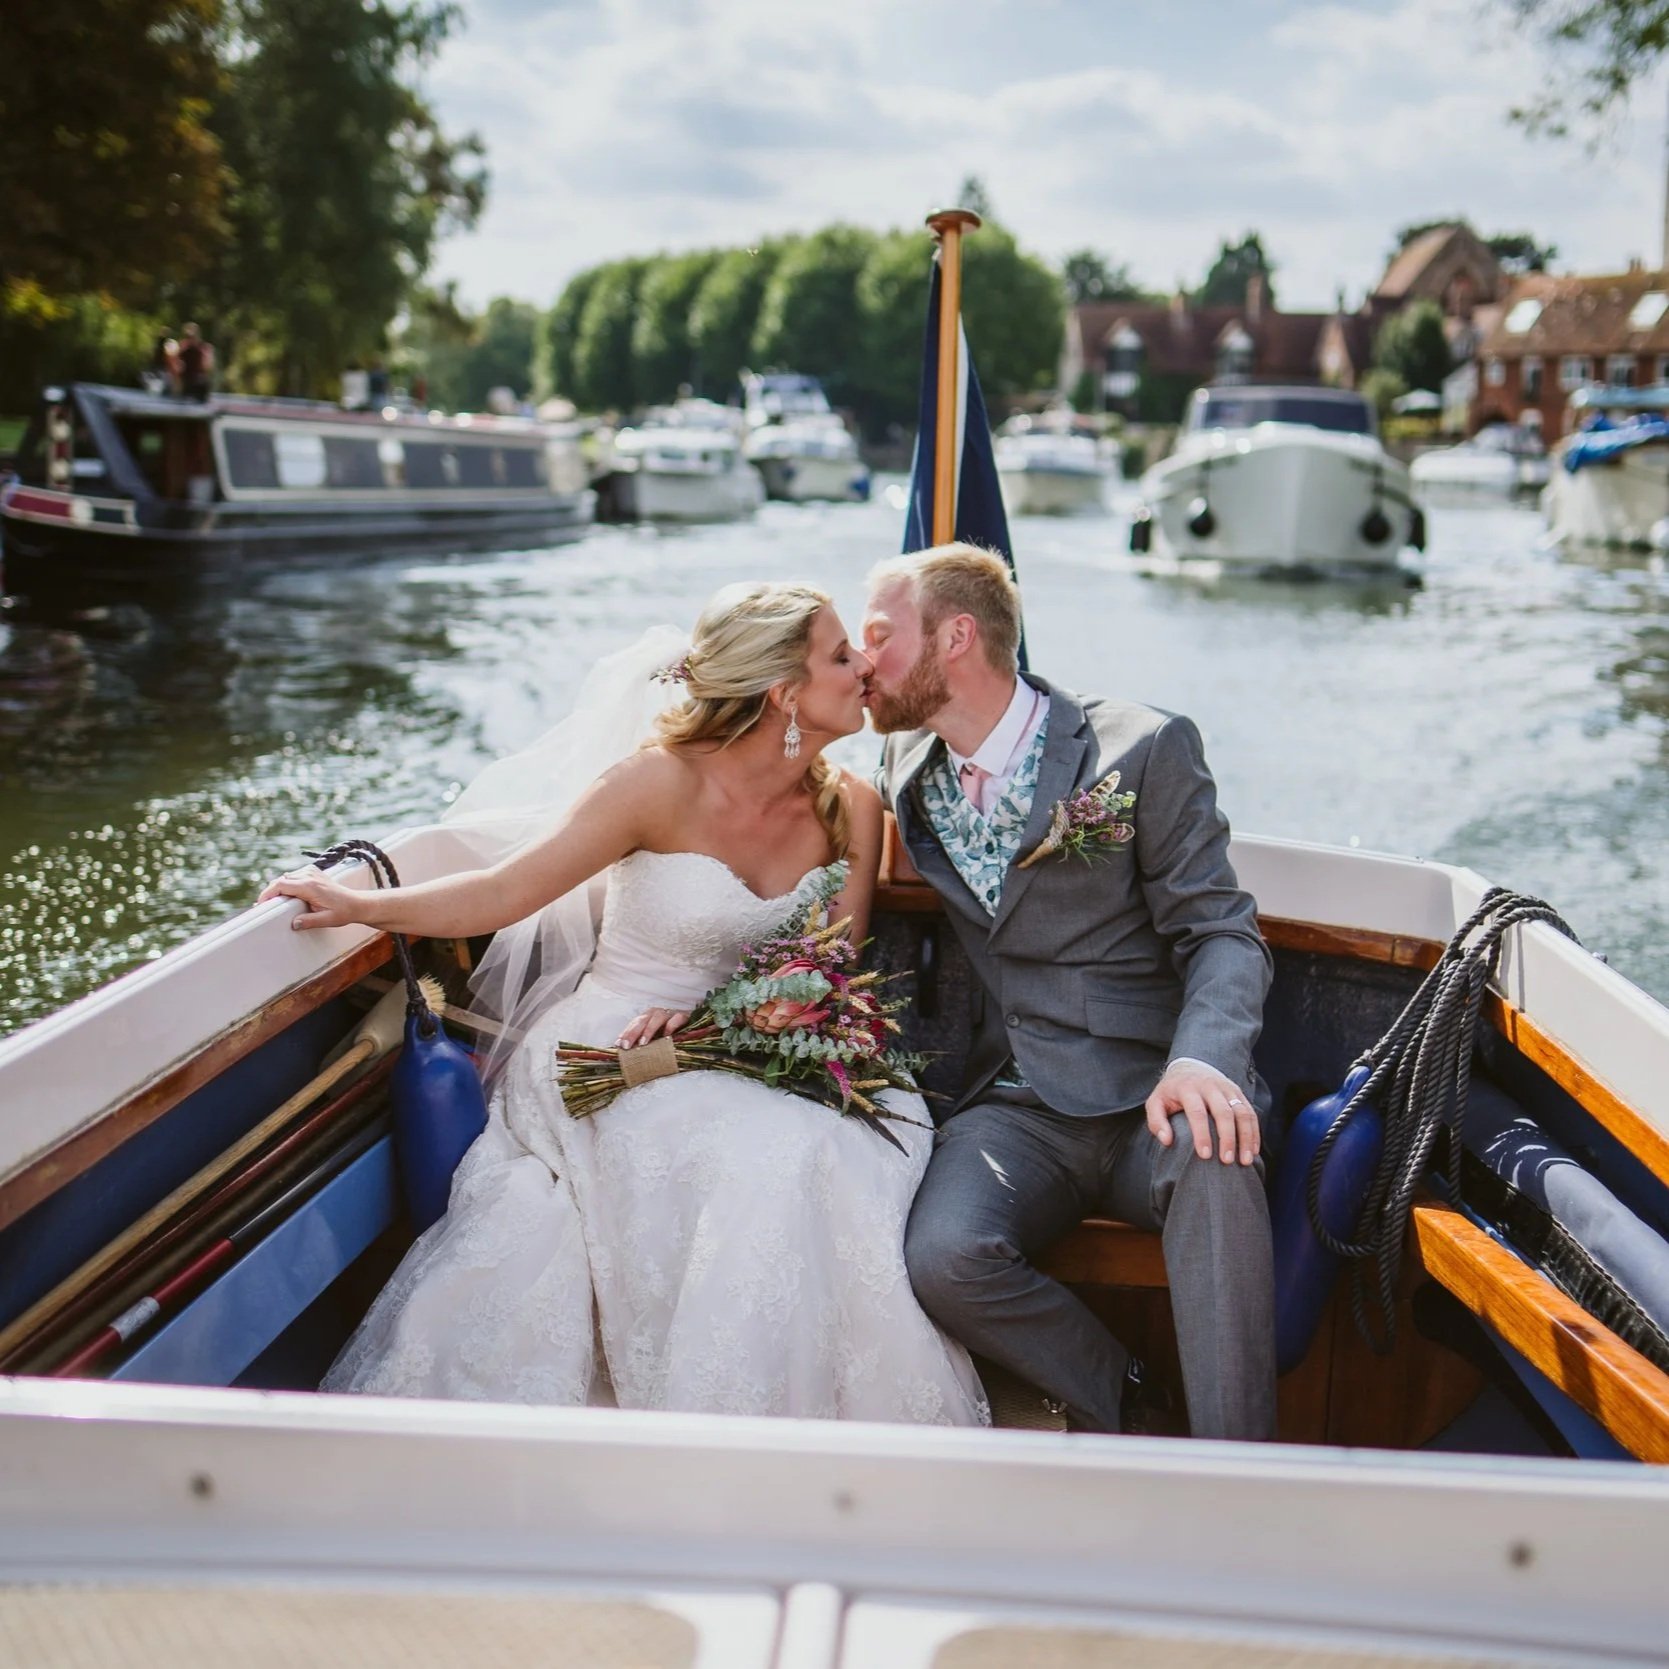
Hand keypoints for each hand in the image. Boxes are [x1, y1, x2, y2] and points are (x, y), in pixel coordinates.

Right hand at [257, 865, 367, 931]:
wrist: (356, 903)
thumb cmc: (343, 912)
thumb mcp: (326, 920)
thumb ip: (309, 922)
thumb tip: (293, 924)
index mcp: (310, 886)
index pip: (281, 885)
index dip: (267, 894)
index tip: (260, 904)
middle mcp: (309, 875)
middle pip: (280, 880)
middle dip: (270, 893)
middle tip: (264, 907)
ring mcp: (311, 871)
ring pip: (286, 878)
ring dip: (279, 888)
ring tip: (274, 904)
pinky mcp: (313, 872)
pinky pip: (293, 876)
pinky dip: (287, 884)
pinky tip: (287, 896)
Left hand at [615, 1007, 689, 1048]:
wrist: (698, 1025)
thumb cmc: (673, 1034)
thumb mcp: (657, 1038)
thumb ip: (645, 1043)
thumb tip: (629, 1053)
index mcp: (649, 1017)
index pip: (634, 1023)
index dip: (625, 1033)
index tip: (618, 1044)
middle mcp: (658, 1013)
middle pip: (642, 1019)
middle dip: (632, 1032)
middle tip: (626, 1045)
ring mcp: (671, 1013)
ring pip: (657, 1017)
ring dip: (649, 1030)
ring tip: (643, 1043)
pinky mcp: (684, 1016)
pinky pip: (677, 1018)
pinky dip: (671, 1026)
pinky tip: (666, 1036)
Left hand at [1144, 1059, 1258, 1165]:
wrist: (1189, 1068)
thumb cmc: (1171, 1093)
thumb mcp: (1156, 1102)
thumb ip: (1156, 1122)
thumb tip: (1166, 1140)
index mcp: (1188, 1088)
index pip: (1197, 1112)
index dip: (1202, 1135)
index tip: (1205, 1156)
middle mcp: (1210, 1086)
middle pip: (1224, 1112)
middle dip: (1227, 1138)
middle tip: (1227, 1161)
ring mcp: (1227, 1088)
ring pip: (1242, 1113)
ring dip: (1246, 1138)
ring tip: (1245, 1161)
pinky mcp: (1238, 1093)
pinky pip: (1250, 1113)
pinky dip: (1254, 1133)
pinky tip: (1253, 1151)